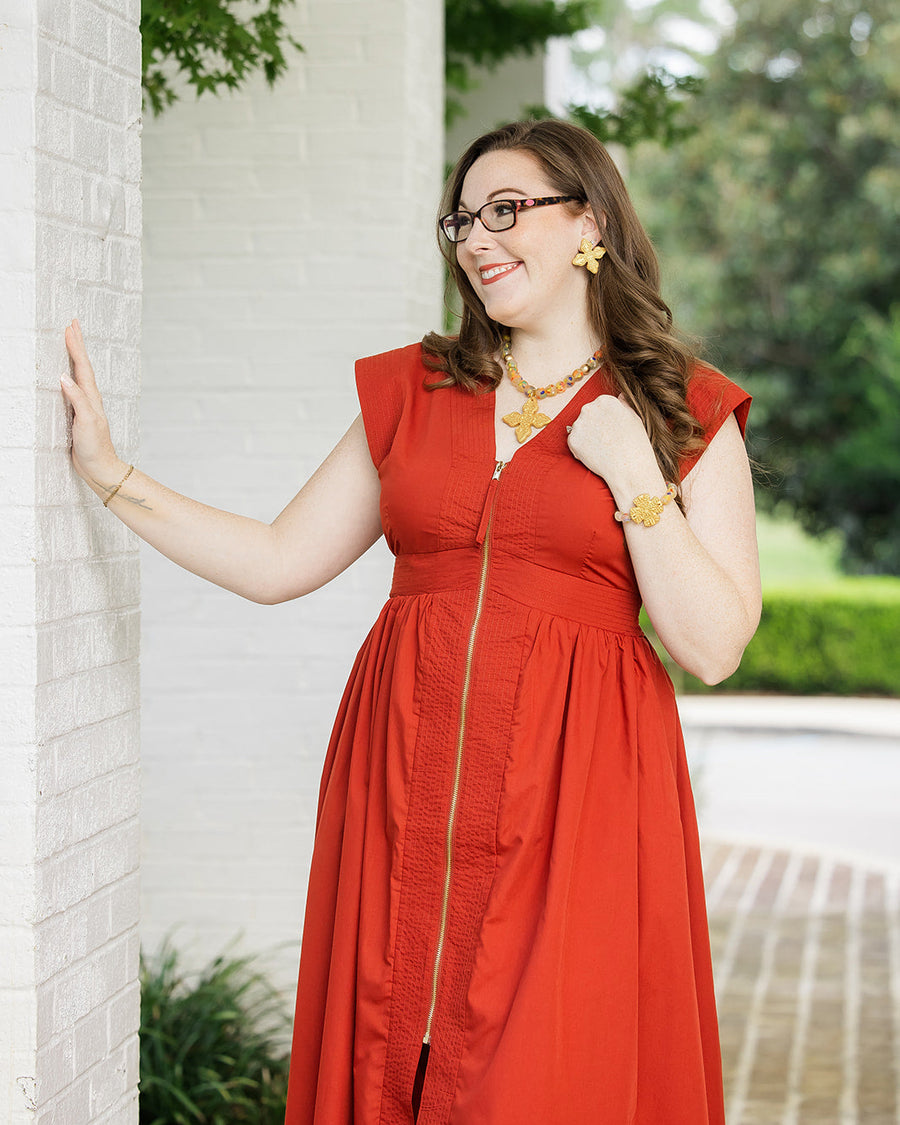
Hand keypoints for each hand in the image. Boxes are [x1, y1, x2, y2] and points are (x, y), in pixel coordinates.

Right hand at [60, 319, 122, 484]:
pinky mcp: (77, 415)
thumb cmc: (95, 447)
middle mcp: (89, 398)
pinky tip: (64, 375)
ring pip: (78, 374)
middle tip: (72, 324)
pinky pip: (72, 388)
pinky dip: (68, 375)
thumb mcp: (86, 422)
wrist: (99, 467)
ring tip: (70, 341)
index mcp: (91, 397)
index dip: (76, 347)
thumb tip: (64, 377)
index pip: (82, 366)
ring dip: (74, 357)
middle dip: (77, 345)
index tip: (71, 327)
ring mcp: (84, 406)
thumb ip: (77, 399)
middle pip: (82, 366)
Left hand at [566, 393, 661, 498]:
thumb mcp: (634, 417)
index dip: (606, 420)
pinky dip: (581, 449)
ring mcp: (578, 424)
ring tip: (602, 449)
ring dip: (587, 437)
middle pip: (587, 416)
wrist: (628, 467)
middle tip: (607, 441)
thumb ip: (623, 404)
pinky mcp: (572, 440)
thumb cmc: (635, 443)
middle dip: (594, 426)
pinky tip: (595, 455)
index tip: (613, 430)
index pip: (599, 406)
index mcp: (604, 400)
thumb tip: (620, 396)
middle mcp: (588, 408)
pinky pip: (574, 443)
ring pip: (580, 429)